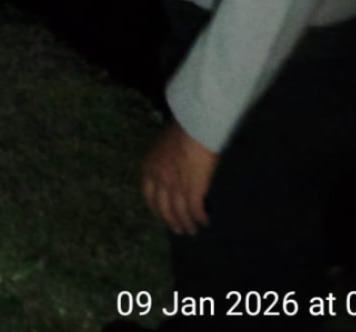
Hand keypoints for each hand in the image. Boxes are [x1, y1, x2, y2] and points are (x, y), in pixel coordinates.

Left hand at [142, 120, 218, 235]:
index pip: (149, 195)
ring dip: (186, 224)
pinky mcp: (193, 189)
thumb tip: (172, 163)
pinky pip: (196, 210)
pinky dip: (200, 218)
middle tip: (179, 230)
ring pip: (179, 213)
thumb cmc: (183, 128)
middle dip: (171, 221)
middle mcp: (159, 180)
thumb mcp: (165, 143)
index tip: (162, 216)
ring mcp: (175, 186)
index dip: (156, 209)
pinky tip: (206, 222)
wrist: (195, 124)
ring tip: (193, 230)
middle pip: (163, 208)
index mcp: (150, 167)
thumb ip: (165, 157)